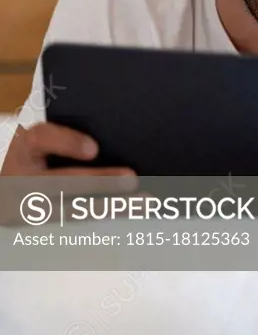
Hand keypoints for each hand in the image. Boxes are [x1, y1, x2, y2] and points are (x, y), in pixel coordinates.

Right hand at [0, 123, 136, 224]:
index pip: (42, 138)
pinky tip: (128, 210)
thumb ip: (69, 138)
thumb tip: (115, 141)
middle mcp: (21, 176)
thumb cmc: (34, 156)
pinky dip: (105, 215)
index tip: (93, 149)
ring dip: (110, 206)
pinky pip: (74, 220)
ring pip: (70, 209)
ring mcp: (26, 204)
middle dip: (98, 182)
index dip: (67, 143)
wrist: (5, 186)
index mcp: (25, 146)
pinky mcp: (36, 222)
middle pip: (60, 180)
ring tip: (141, 202)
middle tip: (131, 179)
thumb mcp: (43, 141)